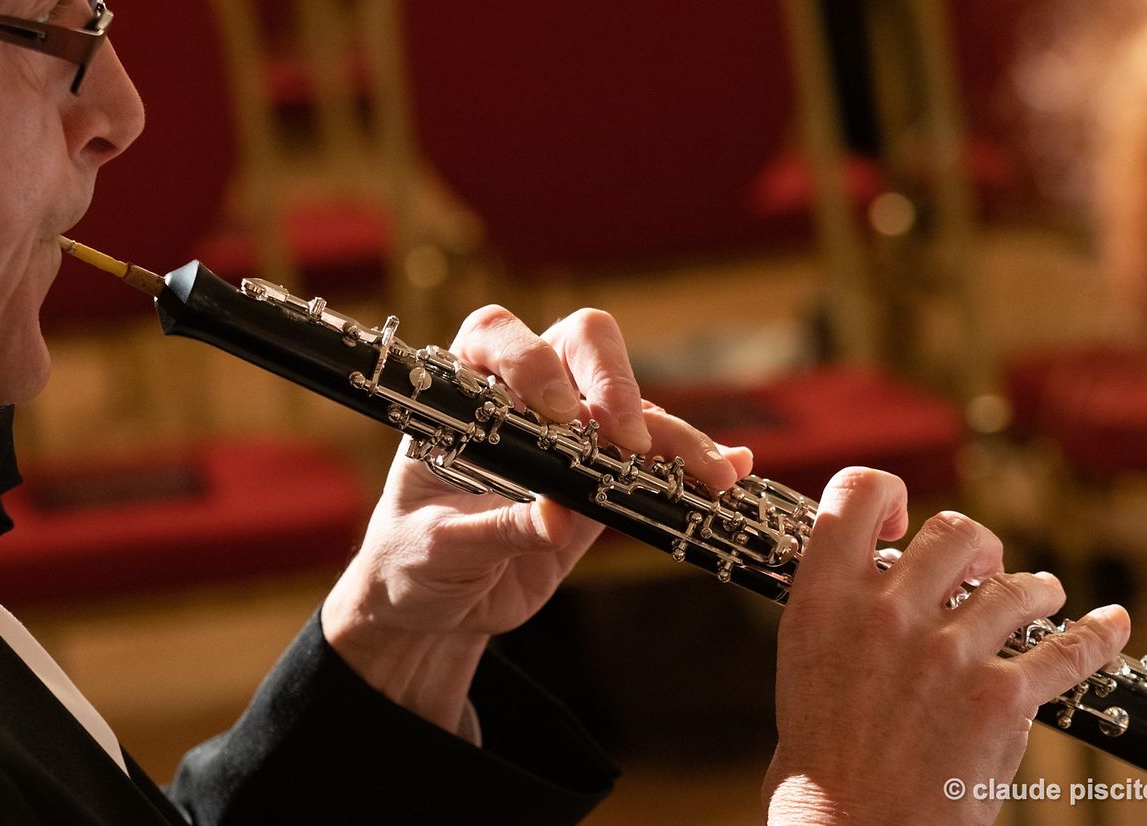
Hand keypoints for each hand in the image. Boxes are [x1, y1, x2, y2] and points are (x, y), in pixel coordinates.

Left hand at [321, 305, 751, 730]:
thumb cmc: (413, 560)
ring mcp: (573, 434)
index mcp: (465, 393)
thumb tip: (560, 518)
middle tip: (628, 438)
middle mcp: (525, 398)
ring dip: (675, 436)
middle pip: (582, 343)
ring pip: (634, 407)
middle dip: (613, 380)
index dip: (531, 360)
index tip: (552, 414)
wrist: (435, 605)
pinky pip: (657, 459)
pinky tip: (733, 469)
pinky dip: (695, 461)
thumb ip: (494, 529)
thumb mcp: (436, 548)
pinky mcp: (605, 479)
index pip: (500, 335)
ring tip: (713, 474)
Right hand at [762, 468, 1129, 824]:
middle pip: (952, 532)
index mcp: (825, 599)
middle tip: (979, 569)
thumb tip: (869, 584)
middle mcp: (886, 613)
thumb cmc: (819, 762)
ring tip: (1039, 595)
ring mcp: (946, 652)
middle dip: (976, 546)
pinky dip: (1096, 635)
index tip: (902, 522)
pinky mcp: (999, 698)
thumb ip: (836, 612)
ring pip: (1016, 586)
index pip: (858, 494)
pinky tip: (1108, 626)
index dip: (888, 494)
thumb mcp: (801, 662)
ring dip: (1034, 588)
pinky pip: (1067, 650)